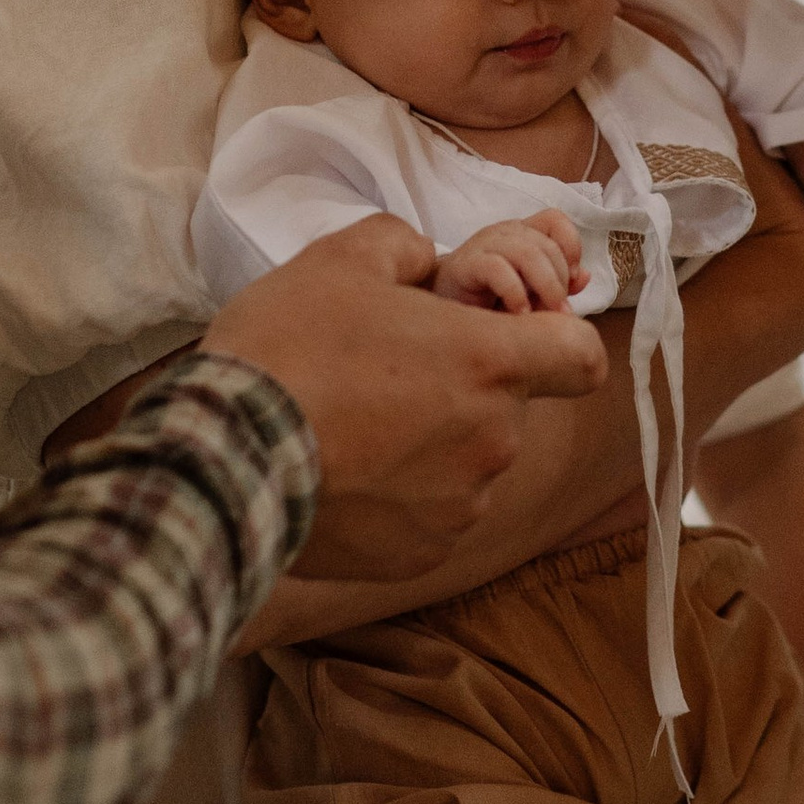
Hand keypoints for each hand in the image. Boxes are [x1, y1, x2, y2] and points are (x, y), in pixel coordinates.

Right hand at [203, 216, 604, 579]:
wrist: (222, 461)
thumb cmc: (287, 351)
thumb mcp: (340, 260)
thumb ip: (403, 246)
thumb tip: (424, 260)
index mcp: (489, 363)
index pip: (582, 357)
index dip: (556, 343)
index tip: (512, 338)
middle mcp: (493, 441)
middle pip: (506, 408)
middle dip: (459, 391)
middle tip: (382, 378)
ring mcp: (460, 508)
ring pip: (466, 466)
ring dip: (427, 448)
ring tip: (351, 433)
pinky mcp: (420, 557)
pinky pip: (428, 519)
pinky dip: (397, 501)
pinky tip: (341, 479)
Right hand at [432, 212, 584, 313]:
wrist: (440, 304)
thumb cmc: (488, 297)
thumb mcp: (530, 293)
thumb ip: (559, 285)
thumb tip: (584, 277)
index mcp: (524, 233)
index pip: (555, 220)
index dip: (571, 246)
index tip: (572, 280)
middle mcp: (505, 233)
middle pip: (546, 244)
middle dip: (559, 281)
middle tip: (559, 314)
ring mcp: (484, 245)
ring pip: (527, 253)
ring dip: (544, 287)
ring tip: (544, 315)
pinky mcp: (465, 264)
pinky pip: (497, 268)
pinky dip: (515, 292)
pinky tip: (518, 314)